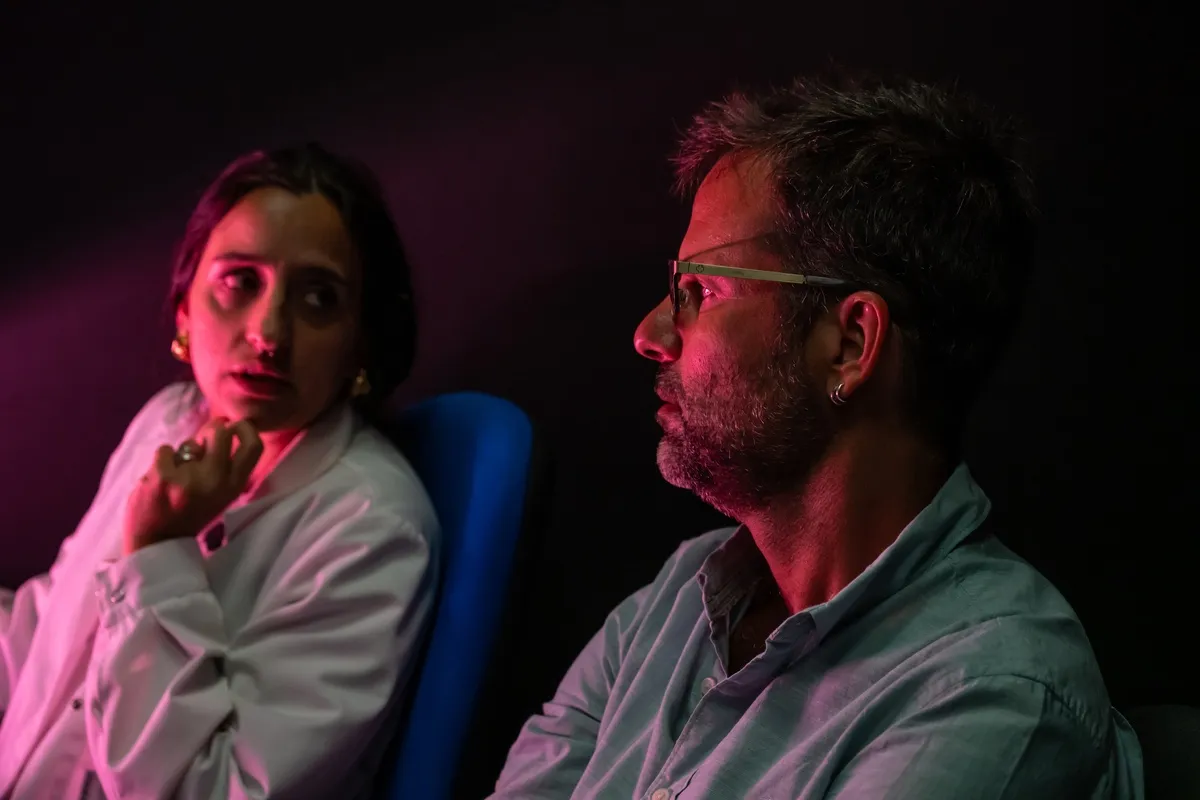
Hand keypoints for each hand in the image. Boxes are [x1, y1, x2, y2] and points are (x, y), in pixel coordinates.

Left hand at [122, 418, 263, 555]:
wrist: (158, 544)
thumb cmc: (191, 514)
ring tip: (177, 476)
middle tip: (202, 441)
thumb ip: (225, 466)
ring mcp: (188, 477)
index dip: (244, 428)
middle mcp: (216, 480)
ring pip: (189, 443)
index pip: (253, 445)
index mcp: (234, 486)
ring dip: (182, 455)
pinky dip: (161, 461)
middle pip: (220, 432)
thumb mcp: (220, 494)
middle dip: (210, 430)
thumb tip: (224, 426)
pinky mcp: (163, 476)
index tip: (233, 426)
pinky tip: (160, 478)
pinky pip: (165, 450)